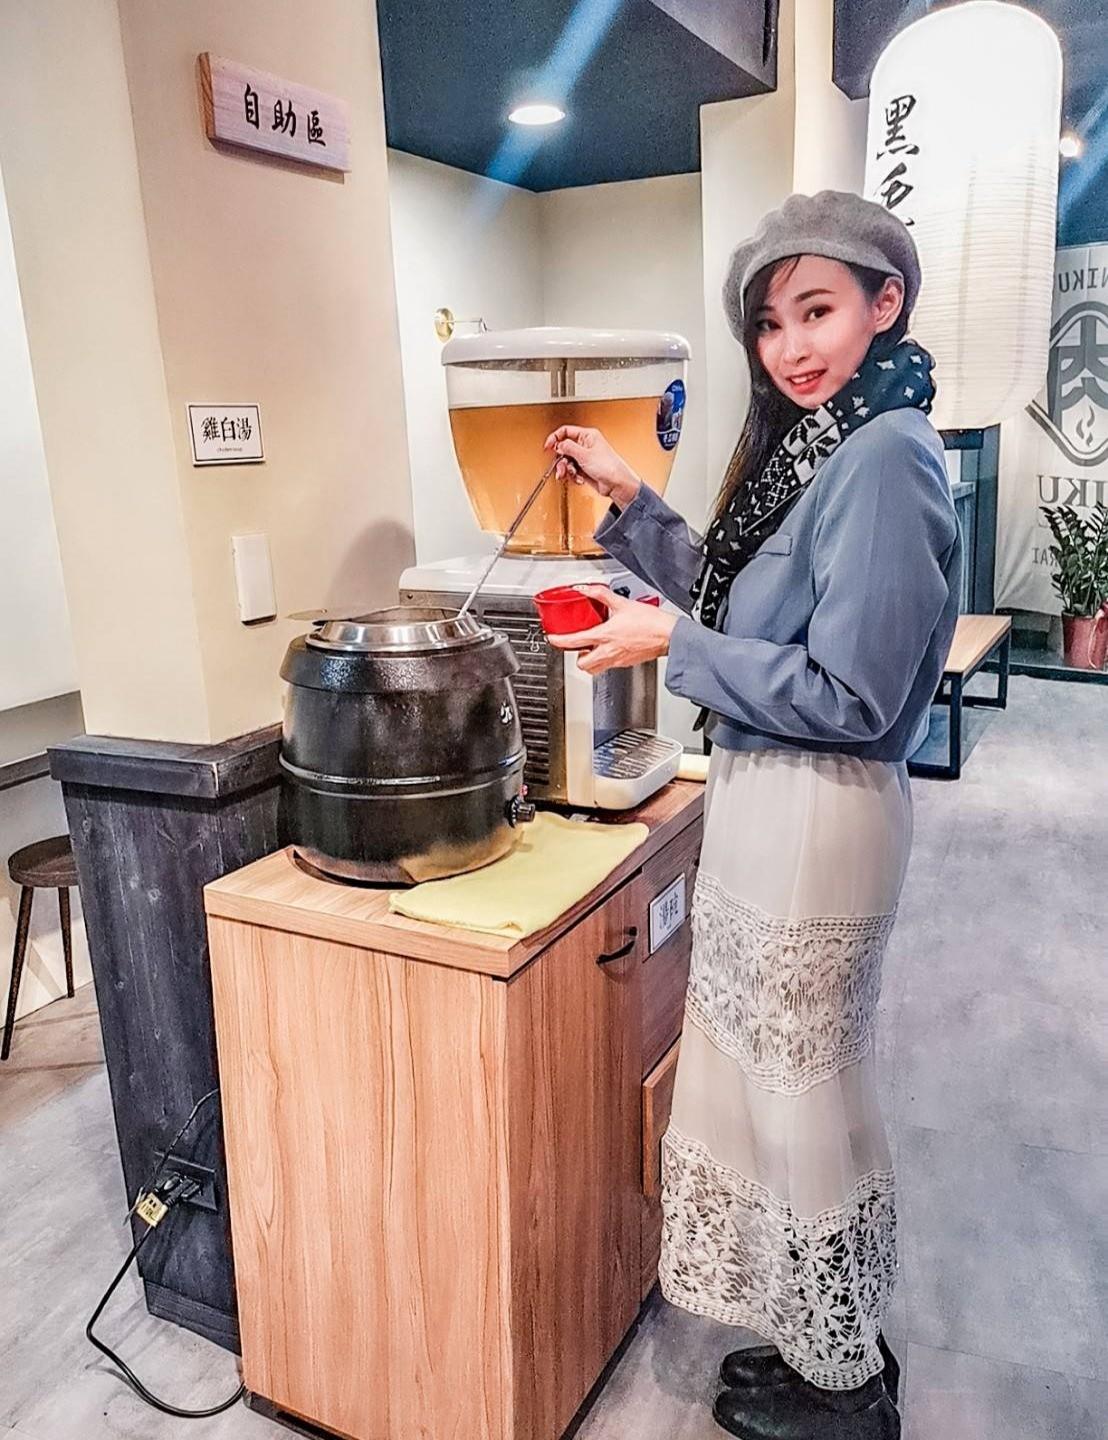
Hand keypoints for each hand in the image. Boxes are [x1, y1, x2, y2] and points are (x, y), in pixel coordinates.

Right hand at [543, 425, 642, 509]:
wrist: (617, 484)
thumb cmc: (609, 467)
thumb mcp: (584, 455)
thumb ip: (568, 448)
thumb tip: (558, 444)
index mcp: (588, 436)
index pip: (566, 431)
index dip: (555, 438)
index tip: (548, 446)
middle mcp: (586, 445)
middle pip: (564, 448)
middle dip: (561, 459)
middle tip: (560, 466)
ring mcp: (585, 458)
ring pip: (567, 461)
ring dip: (566, 469)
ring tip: (570, 475)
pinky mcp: (585, 469)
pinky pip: (572, 470)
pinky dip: (573, 476)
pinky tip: (579, 478)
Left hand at [546, 586, 676, 674]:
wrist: (668, 635)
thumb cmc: (650, 622)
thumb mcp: (622, 603)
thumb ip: (600, 594)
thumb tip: (585, 588)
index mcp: (604, 636)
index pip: (574, 642)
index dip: (559, 641)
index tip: (553, 638)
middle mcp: (609, 651)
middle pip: (582, 664)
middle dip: (577, 657)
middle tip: (577, 646)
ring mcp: (617, 660)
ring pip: (595, 669)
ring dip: (589, 661)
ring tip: (592, 649)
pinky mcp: (626, 663)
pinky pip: (609, 666)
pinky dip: (604, 659)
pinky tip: (610, 647)